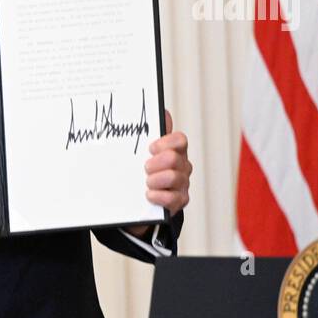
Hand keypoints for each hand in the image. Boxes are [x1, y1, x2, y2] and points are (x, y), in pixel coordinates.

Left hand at [125, 109, 191, 235]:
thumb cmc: (139, 175)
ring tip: (147, 183)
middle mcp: (181, 167)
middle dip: (156, 163)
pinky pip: (173, 199)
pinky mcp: (178, 202)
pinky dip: (158, 197)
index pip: (180, 140)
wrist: (136, 205)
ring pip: (174, 178)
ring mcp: (181, 185)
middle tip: (145, 168)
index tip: (151, 148)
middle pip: (175, 158)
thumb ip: (150, 134)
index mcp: (174, 152)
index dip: (165, 142)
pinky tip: (149, 195)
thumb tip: (164, 112)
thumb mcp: (139, 154)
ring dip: (156, 180)